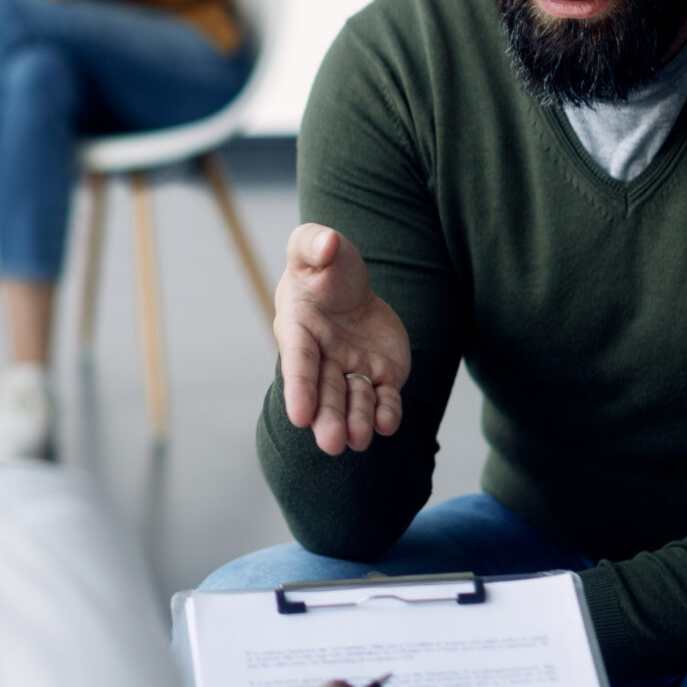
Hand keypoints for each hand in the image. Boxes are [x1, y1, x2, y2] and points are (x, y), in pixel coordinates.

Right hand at [275, 224, 411, 454]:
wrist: (353, 286)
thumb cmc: (325, 264)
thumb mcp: (314, 245)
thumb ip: (314, 242)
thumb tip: (327, 243)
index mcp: (298, 329)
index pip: (298, 362)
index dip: (298, 389)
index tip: (299, 416)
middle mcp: (323, 357)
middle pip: (325, 392)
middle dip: (328, 418)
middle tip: (331, 444)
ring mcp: (351, 368)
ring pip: (353, 400)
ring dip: (356, 421)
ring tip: (359, 440)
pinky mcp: (381, 374)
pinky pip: (383, 397)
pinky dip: (386, 412)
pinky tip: (388, 424)